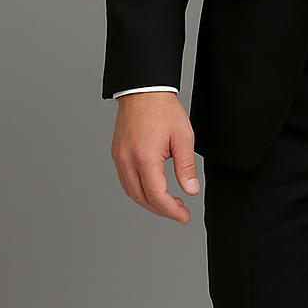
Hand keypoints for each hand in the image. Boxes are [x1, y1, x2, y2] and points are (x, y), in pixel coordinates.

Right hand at [111, 93, 199, 224]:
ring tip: (169, 202)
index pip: (156, 195)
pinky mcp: (117, 154)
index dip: (171, 211)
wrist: (143, 90)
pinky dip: (139, 190)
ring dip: (149, 202)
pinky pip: (125, 180)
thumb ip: (186, 166)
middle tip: (179, 212)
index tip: (183, 216)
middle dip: (161, 210)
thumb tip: (191, 190)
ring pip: (131, 191)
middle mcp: (127, 160)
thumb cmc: (163, 109)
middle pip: (141, 198)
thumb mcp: (183, 137)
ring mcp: (119, 157)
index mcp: (145, 157)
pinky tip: (153, 188)